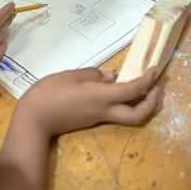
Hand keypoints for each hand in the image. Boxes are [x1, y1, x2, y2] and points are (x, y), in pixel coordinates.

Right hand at [13, 67, 160, 136]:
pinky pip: (115, 113)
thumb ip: (95, 75)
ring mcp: (98, 118)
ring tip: (143, 89)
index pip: (134, 90)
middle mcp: (105, 111)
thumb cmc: (49, 93)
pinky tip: (119, 91)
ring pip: (129, 116)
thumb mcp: (72, 76)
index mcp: (102, 97)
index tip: (155, 69)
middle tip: (156, 88)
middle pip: (139, 115)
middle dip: (153, 103)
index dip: (148, 80)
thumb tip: (113, 77)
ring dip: (141, 104)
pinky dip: (125, 103)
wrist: (34, 119)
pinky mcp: (91, 120)